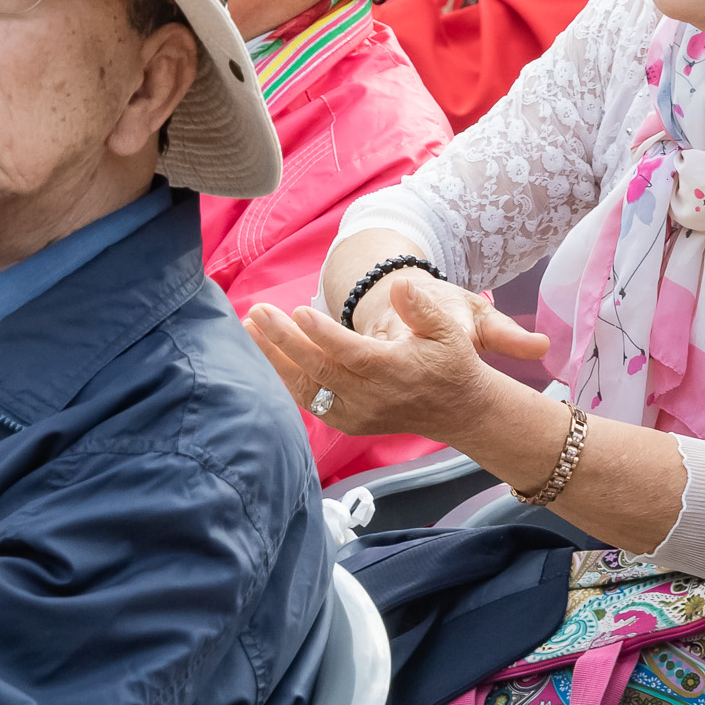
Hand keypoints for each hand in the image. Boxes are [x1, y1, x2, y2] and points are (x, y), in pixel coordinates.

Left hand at [241, 272, 547, 439]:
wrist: (455, 409)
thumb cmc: (449, 360)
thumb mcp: (448, 329)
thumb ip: (421, 308)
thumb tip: (399, 284)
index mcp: (395, 371)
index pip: (351, 354)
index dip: (323, 334)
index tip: (297, 311)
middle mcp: (372, 396)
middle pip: (319, 369)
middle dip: (284, 341)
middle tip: (257, 312)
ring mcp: (356, 413)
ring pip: (306, 388)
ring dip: (275, 359)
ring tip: (249, 329)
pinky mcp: (347, 420)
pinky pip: (308, 399)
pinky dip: (284, 378)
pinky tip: (265, 352)